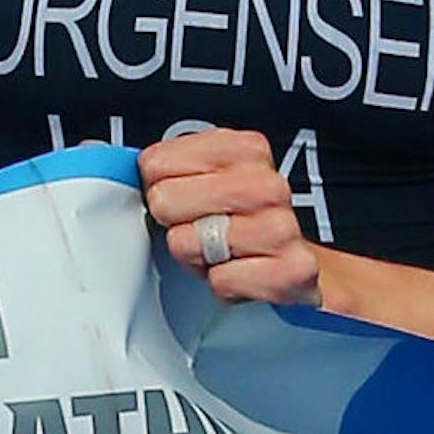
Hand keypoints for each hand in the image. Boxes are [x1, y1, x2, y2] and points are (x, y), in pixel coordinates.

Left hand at [138, 129, 321, 306]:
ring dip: (197, 257)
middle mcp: (267, 184)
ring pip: (189, 242)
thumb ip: (173, 165)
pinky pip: (220, 280)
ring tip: (218, 253)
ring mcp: (282, 227)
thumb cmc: (241, 221)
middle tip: (198, 230)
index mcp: (246, 149)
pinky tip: (238, 272)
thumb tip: (139, 165)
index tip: (177, 196)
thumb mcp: (206, 180)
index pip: (158, 162)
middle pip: (167, 201)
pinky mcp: (291, 272)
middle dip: (174, 223)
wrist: (293, 263)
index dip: (158, 187)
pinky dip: (222, 284)